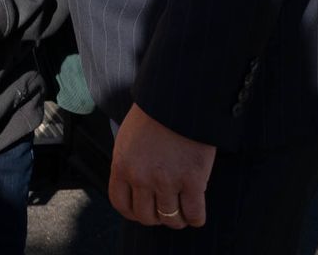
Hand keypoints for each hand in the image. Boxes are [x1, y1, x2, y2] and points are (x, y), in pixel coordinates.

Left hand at [109, 104, 214, 228]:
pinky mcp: (193, 180)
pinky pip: (194, 214)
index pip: (121, 204)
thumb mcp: (128, 138)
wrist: (179, 98)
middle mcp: (141, 178)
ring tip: (183, 212)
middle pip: (146, 216)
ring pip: (171, 219)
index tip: (143, 211)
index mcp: (122, 166)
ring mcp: (167, 181)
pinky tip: (196, 213)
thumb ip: (127, 163)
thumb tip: (132, 186)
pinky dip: (196, 218)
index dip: (133, 213)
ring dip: (177, 219)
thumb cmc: (154, 114)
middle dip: (157, 217)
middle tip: (166, 210)